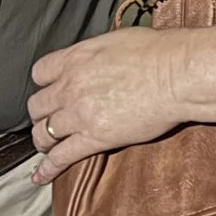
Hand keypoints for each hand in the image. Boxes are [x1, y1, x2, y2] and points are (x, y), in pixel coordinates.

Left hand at [28, 18, 215, 182]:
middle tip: (50, 119)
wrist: (177, 74)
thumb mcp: (117, 40)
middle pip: (37, 106)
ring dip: (44, 140)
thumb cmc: (158, 52)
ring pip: (43, 133)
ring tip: (48, 146)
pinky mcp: (93, 138)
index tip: (50, 89)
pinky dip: (47, 169)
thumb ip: (94, 53)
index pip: (40, 73)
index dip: (45, 84)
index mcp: (76, 58)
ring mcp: (79, 114)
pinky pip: (60, 157)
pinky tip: (40, 176)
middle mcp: (70, 85)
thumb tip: (95, 59)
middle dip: (42, 114)